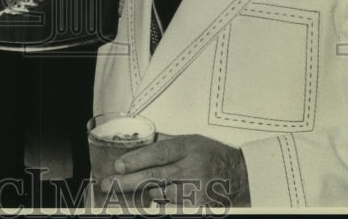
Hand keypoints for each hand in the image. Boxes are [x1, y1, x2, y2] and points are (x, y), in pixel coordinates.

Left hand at [101, 133, 250, 207]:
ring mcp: (196, 189)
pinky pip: (171, 205)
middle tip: (109, 183)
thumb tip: (139, 140)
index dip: (136, 159)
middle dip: (128, 181)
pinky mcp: (198, 206)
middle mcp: (192, 168)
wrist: (238, 175)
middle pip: (155, 176)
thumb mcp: (191, 140)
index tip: (118, 165)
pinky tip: (156, 196)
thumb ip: (167, 142)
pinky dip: (160, 201)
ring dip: (146, 191)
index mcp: (188, 147)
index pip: (158, 153)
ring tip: (137, 187)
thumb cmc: (211, 155)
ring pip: (160, 193)